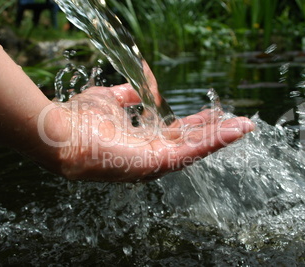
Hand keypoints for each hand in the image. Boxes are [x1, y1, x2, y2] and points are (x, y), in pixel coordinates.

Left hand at [37, 84, 253, 181]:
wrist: (60, 132)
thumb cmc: (80, 119)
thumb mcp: (108, 101)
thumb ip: (126, 97)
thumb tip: (137, 88)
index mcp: (141, 142)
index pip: (174, 133)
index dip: (195, 123)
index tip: (211, 113)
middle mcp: (150, 156)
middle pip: (189, 143)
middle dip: (214, 131)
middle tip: (236, 120)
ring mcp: (155, 162)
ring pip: (196, 149)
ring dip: (221, 137)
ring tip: (244, 126)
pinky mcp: (156, 163)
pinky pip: (192, 151)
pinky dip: (215, 140)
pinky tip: (235, 130)